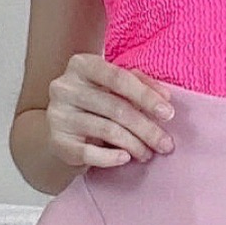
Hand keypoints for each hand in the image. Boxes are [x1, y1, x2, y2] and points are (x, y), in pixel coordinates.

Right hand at [45, 53, 177, 169]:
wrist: (60, 131)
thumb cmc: (95, 104)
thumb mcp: (115, 87)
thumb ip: (141, 84)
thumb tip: (165, 96)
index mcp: (81, 65)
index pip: (118, 77)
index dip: (146, 96)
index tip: (168, 114)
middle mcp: (64, 87)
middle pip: (116, 107)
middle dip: (146, 128)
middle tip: (166, 144)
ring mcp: (58, 114)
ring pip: (107, 130)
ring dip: (134, 145)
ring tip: (148, 154)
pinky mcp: (57, 141)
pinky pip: (89, 153)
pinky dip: (111, 158)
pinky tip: (125, 159)